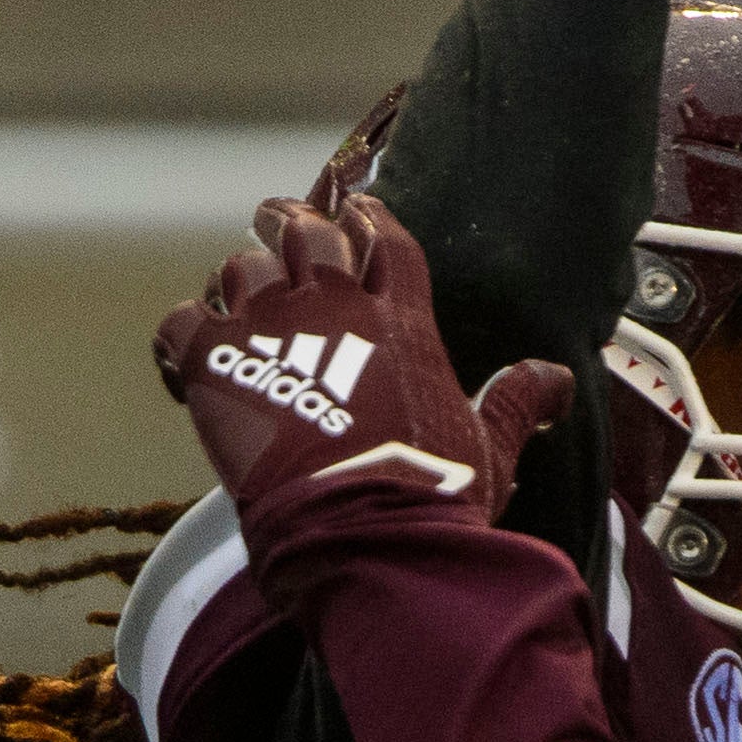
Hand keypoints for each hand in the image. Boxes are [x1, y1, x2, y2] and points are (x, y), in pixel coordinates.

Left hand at [156, 194, 574, 524]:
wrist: (363, 534)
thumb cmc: (432, 496)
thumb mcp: (490, 447)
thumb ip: (517, 401)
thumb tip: (559, 379)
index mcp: (402, 320)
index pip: (383, 237)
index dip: (368, 215)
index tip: (356, 207)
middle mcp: (333, 308)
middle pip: (305, 232)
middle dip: (292, 221)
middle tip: (280, 220)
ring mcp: (269, 331)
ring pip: (241, 266)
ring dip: (240, 276)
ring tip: (238, 290)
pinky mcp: (214, 366)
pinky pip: (182, 321)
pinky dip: (182, 333)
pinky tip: (187, 359)